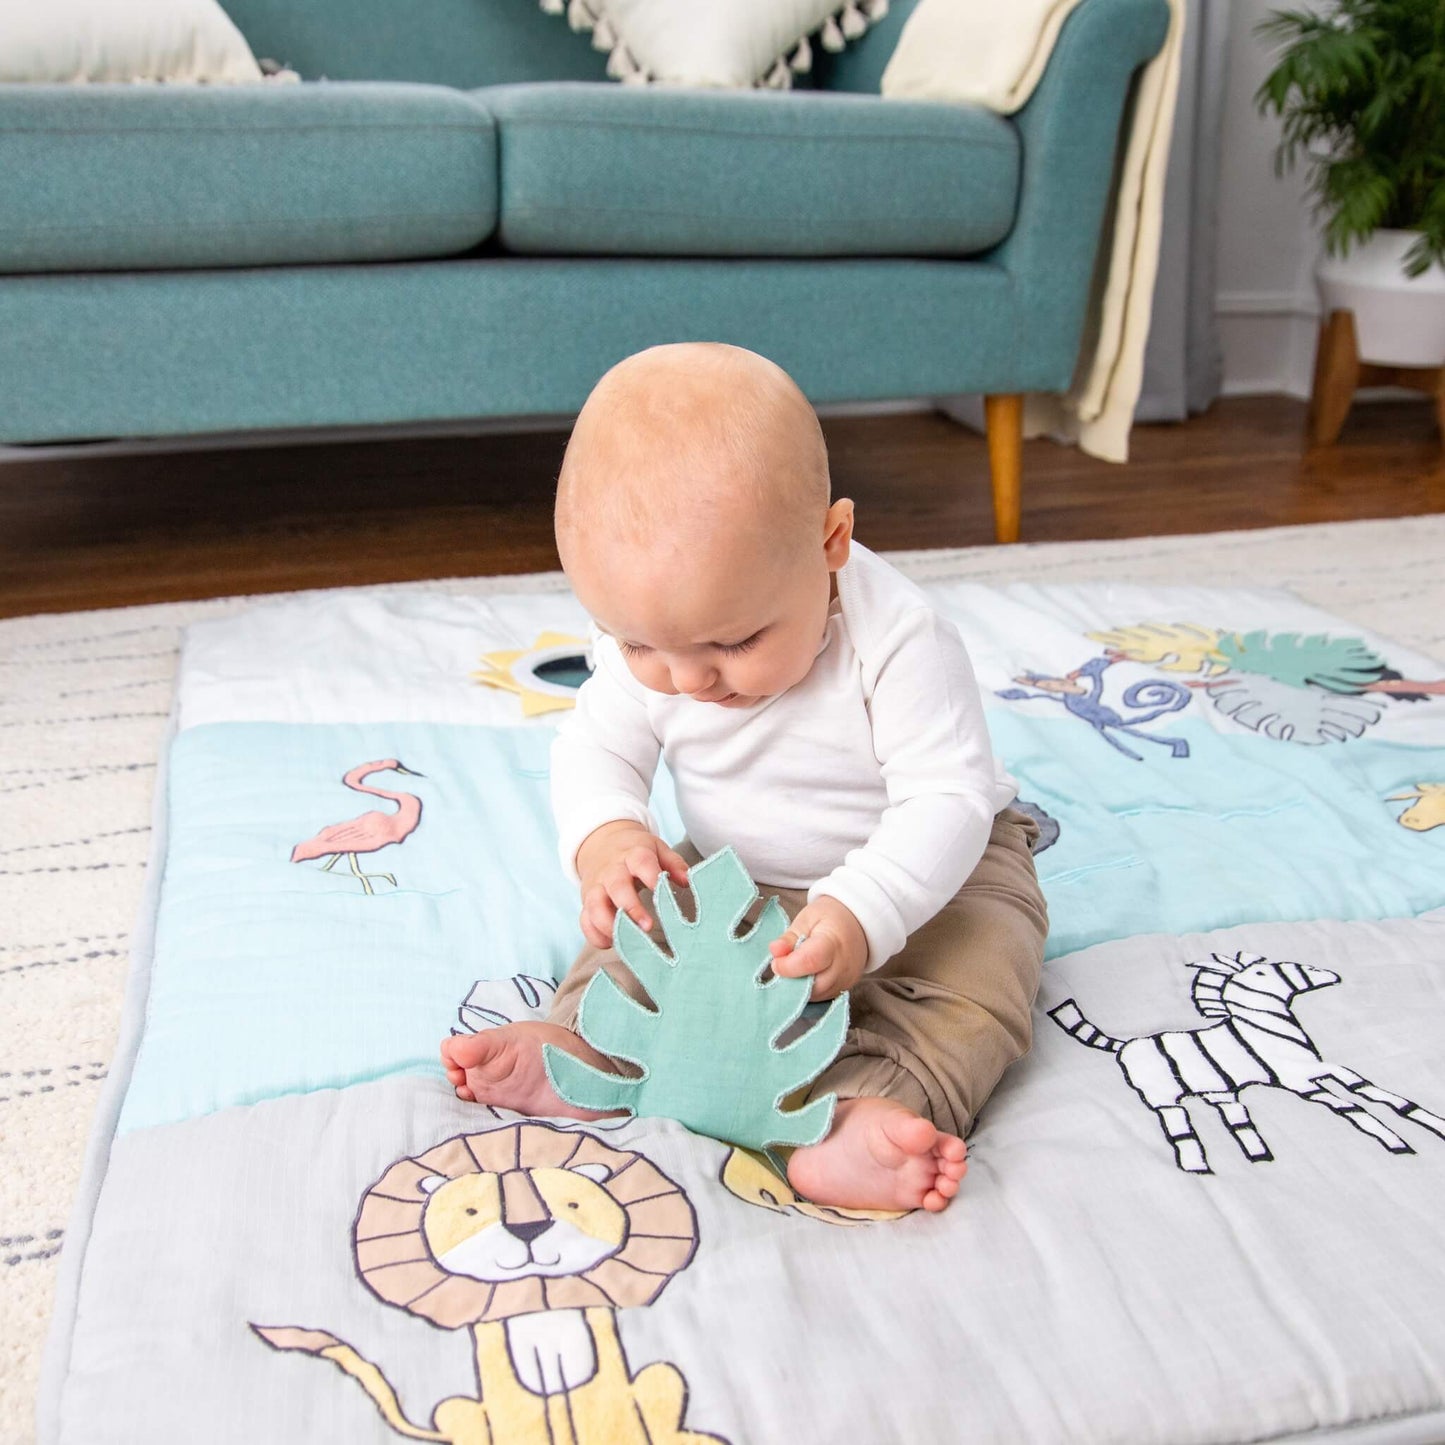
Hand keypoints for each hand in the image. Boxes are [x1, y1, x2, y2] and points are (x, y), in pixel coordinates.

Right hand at [574, 821, 690, 950]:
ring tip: (628, 941)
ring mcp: (596, 887)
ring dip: (609, 925)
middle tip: (648, 927)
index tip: (662, 892)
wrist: (601, 843)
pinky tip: (611, 944)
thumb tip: (688, 880)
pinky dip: (595, 935)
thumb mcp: (657, 849)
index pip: (641, 863)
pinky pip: (585, 920)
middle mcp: (612, 871)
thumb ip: (674, 864)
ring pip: (595, 906)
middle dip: (631, 908)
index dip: (651, 877)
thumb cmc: (636, 851)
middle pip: (617, 887)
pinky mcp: (586, 902)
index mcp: (632, 855)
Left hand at [768, 896, 868, 999]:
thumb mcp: (807, 919)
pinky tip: (803, 975)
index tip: (775, 962)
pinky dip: (807, 990)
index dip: (788, 966)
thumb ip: (789, 937)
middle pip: (812, 986)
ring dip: (797, 987)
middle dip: (791, 980)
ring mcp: (845, 982)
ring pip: (814, 996)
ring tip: (794, 968)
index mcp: (833, 943)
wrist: (858, 925)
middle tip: (783, 965)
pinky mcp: (843, 990)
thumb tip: (774, 951)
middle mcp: (842, 967)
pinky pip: (820, 997)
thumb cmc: (830, 919)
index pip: (810, 961)